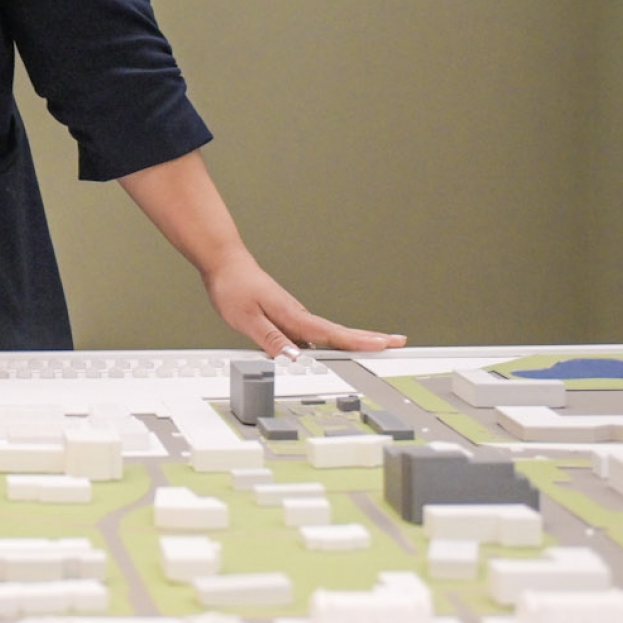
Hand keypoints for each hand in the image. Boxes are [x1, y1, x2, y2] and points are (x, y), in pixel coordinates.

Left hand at [198, 253, 404, 358]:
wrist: (224, 264)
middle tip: (398, 342)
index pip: (331, 332)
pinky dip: (331, 341)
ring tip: (377, 348)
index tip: (384, 343)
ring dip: (354, 340)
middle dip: (369, 338)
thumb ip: (270, 339)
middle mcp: (298, 315)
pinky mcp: (287, 317)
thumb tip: (293, 359)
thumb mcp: (246, 318)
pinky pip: (313, 334)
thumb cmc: (233, 287)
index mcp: (293, 315)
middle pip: (339, 332)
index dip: (359, 341)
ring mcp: (294, 316)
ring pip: (329, 333)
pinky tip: (334, 350)